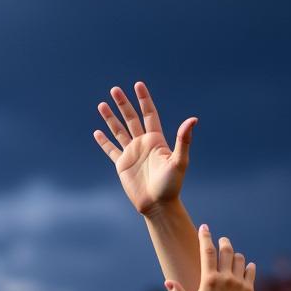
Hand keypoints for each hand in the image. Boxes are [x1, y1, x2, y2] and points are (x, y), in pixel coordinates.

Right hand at [95, 81, 195, 216]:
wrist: (158, 205)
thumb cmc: (171, 185)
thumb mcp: (179, 161)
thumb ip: (183, 140)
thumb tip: (193, 119)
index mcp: (156, 140)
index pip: (149, 114)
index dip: (144, 99)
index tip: (138, 85)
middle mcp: (143, 144)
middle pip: (131, 118)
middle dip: (123, 103)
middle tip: (114, 89)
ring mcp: (132, 154)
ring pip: (119, 131)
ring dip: (110, 118)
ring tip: (102, 104)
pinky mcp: (122, 165)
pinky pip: (111, 150)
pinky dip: (104, 142)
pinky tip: (97, 132)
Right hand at [165, 226, 255, 290]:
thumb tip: (167, 282)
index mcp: (209, 281)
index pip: (208, 250)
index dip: (205, 236)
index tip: (204, 227)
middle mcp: (226, 279)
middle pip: (226, 250)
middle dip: (222, 242)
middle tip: (220, 240)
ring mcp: (240, 285)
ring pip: (240, 259)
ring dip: (234, 254)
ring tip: (230, 256)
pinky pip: (251, 271)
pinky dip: (247, 266)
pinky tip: (244, 267)